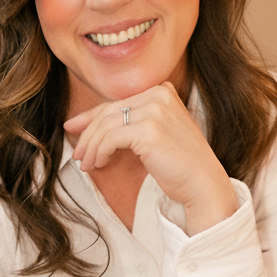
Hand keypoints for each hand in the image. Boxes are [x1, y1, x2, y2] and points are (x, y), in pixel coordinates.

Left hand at [63, 83, 238, 234]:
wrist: (203, 184)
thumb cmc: (180, 166)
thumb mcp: (155, 136)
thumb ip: (130, 124)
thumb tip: (88, 123)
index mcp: (162, 91)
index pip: (117, 102)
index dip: (91, 116)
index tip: (73, 128)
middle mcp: (159, 95)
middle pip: (109, 111)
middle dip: (87, 133)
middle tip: (78, 154)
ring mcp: (155, 110)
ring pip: (106, 125)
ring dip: (91, 147)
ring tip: (86, 164)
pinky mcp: (148, 130)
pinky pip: (110, 138)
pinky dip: (99, 152)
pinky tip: (99, 164)